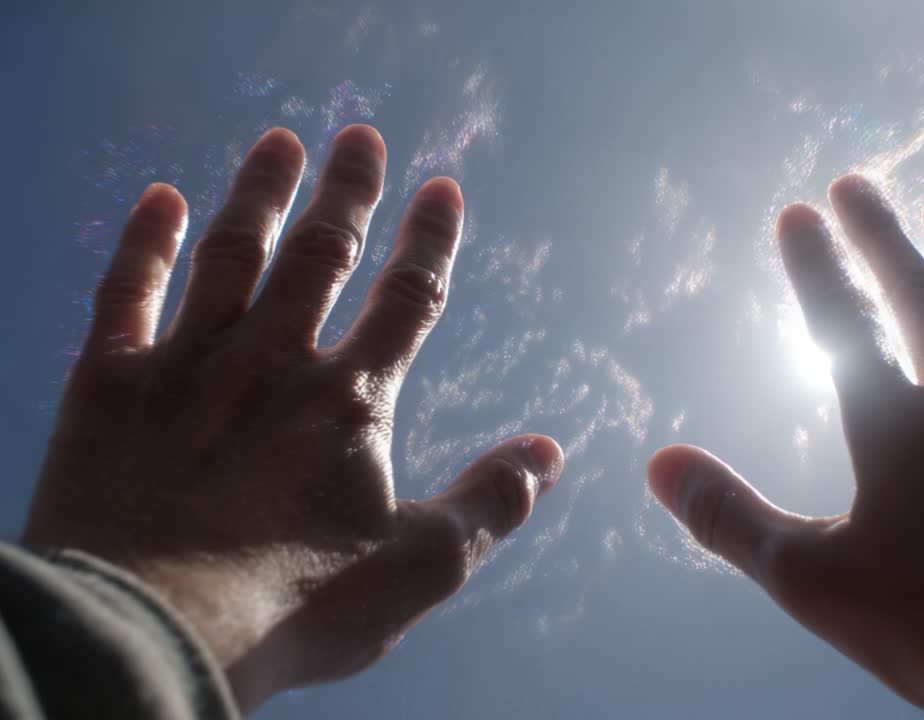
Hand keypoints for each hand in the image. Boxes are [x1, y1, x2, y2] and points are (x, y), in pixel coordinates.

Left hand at [23, 125, 562, 709]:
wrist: (150, 632)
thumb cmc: (291, 607)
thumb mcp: (417, 569)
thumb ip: (490, 504)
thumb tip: (550, 452)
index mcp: (349, 403)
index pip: (406, 302)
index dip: (430, 243)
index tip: (444, 188)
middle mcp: (273, 363)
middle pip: (320, 256)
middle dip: (347, 194)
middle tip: (360, 135)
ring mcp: (188, 366)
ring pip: (232, 256)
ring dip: (259, 195)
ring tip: (279, 142)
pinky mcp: (108, 387)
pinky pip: (126, 294)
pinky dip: (144, 243)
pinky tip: (159, 198)